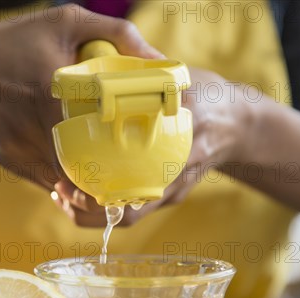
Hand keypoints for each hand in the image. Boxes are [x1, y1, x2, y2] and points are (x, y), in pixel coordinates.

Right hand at [0, 4, 162, 189]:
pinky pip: (43, 179)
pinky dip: (62, 178)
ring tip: (106, 179)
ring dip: (85, 183)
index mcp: (51, 94)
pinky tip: (75, 167)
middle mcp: (32, 128)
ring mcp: (18, 149)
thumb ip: (116, 33)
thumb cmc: (16, 40)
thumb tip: (159, 59)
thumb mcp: (65, 21)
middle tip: (129, 179)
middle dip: (106, 181)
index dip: (119, 162)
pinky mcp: (8, 159)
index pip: (94, 143)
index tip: (140, 164)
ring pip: (62, 182)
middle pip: (80, 173)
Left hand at [52, 68, 252, 226]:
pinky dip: (103, 206)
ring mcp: (172, 191)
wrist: (239, 125)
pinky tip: (79, 192)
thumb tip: (105, 76)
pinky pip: (132, 209)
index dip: (103, 193)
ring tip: (62, 195)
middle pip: (128, 213)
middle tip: (60, 191)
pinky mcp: (168, 194)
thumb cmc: (210, 98)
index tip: (72, 183)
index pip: (139, 185)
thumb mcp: (185, 83)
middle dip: (87, 210)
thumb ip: (151, 82)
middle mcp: (175, 178)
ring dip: (90, 214)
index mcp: (181, 148)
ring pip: (127, 217)